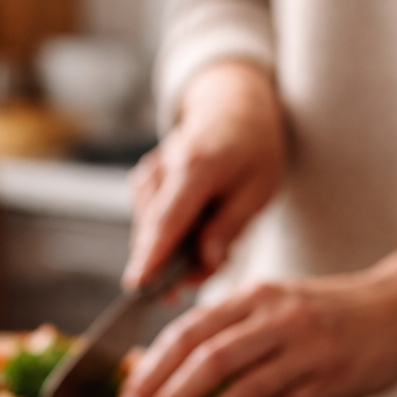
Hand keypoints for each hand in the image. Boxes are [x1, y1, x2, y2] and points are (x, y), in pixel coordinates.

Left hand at [115, 224, 396, 396]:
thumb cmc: (331, 313)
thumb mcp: (275, 308)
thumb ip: (227, 334)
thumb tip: (162, 371)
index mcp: (255, 296)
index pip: (189, 330)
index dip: (152, 366)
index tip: (128, 396)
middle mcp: (277, 317)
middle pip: (205, 357)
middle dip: (164, 393)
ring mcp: (305, 348)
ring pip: (239, 385)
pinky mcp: (330, 379)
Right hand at [123, 60, 285, 290]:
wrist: (232, 109)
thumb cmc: (252, 149)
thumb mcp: (260, 189)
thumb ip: (229, 226)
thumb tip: (205, 261)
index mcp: (196, 166)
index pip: (168, 221)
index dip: (152, 256)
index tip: (137, 285)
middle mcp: (163, 167)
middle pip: (153, 231)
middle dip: (166, 266)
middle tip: (185, 287)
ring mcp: (149, 172)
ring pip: (148, 230)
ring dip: (169, 252)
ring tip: (203, 255)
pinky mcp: (143, 181)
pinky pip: (149, 221)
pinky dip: (165, 237)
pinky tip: (191, 234)